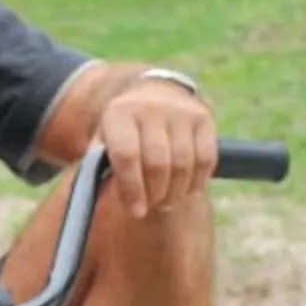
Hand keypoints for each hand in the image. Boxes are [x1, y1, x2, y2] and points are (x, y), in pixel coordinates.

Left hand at [100, 75, 216, 219]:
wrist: (152, 94)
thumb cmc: (123, 131)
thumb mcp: (103, 141)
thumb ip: (99, 168)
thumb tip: (103, 202)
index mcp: (119, 113)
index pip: (126, 155)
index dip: (131, 188)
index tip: (135, 211)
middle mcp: (151, 107)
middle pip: (157, 163)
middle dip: (155, 194)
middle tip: (151, 206)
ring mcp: (180, 111)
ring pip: (183, 164)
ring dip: (175, 193)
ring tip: (166, 202)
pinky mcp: (203, 118)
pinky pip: (206, 159)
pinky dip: (197, 182)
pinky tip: (186, 190)